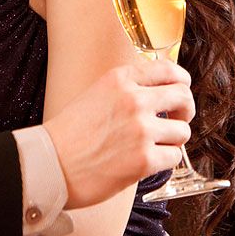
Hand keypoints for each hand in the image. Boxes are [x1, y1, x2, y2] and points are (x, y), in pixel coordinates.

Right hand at [42, 58, 193, 208]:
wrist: (49, 165)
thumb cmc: (69, 135)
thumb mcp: (96, 94)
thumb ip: (126, 88)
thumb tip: (159, 90)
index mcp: (120, 80)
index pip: (169, 70)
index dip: (182, 81)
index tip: (182, 90)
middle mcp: (134, 100)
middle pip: (184, 97)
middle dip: (185, 110)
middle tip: (178, 120)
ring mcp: (141, 130)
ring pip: (183, 131)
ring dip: (173, 140)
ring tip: (155, 145)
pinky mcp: (144, 159)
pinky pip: (174, 157)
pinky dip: (165, 160)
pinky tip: (147, 161)